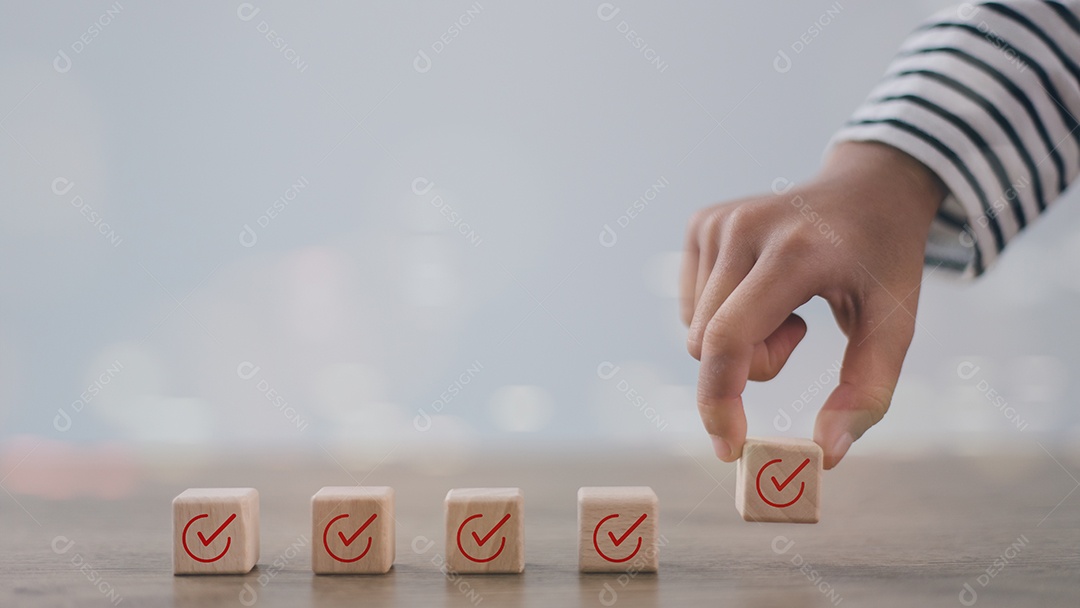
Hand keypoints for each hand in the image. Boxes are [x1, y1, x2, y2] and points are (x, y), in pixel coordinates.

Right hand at [681, 142, 944, 468]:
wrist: (869, 189)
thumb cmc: (884, 261)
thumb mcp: (895, 325)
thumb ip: (867, 392)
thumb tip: (828, 455)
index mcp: (793, 252)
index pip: (729, 339)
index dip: (719, 402)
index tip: (729, 448)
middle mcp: (743, 229)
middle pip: (710, 346)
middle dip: (751, 364)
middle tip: (799, 332)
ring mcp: (716, 222)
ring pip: (696, 330)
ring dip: (738, 341)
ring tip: (786, 306)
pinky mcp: (700, 223)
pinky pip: (690, 306)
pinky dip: (723, 316)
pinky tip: (761, 287)